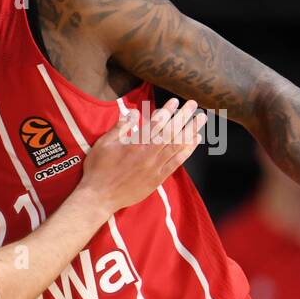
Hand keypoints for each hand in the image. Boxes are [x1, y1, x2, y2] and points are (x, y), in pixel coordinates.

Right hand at [81, 98, 206, 211]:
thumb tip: (134, 113)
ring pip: (177, 146)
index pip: (156, 124)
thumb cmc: (98, 169)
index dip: (167, 111)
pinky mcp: (157, 179)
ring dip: (190, 131)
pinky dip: (187, 151)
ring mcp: (155, 168)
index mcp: (135, 145)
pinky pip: (177, 163)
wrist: (99, 197)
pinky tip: (195, 141)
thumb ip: (120, 127)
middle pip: (171, 133)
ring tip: (200, 119)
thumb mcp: (104, 143)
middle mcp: (149, 155)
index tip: (175, 101)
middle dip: (183, 117)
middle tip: (193, 104)